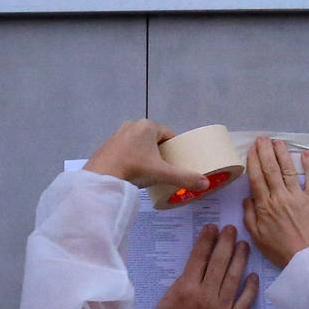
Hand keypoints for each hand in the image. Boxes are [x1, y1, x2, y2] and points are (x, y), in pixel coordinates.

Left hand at [83, 120, 208, 193]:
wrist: (102, 176)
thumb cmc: (135, 169)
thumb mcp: (162, 174)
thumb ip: (185, 178)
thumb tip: (205, 184)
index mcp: (148, 126)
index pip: (168, 134)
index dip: (173, 147)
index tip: (174, 160)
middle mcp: (133, 124)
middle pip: (153, 138)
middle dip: (158, 150)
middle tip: (162, 168)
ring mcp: (118, 132)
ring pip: (138, 142)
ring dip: (144, 153)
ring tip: (147, 170)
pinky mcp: (107, 143)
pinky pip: (125, 148)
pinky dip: (130, 156)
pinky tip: (131, 170)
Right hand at [151, 225, 258, 308]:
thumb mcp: (165, 302)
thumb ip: (181, 284)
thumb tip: (195, 268)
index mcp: (185, 288)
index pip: (199, 257)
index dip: (206, 240)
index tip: (212, 227)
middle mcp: (205, 295)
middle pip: (219, 262)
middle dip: (225, 242)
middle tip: (231, 229)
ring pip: (234, 278)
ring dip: (240, 259)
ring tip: (243, 244)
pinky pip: (245, 302)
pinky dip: (250, 288)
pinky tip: (253, 275)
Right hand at [242, 137, 308, 270]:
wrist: (307, 258)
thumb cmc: (280, 251)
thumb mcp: (257, 237)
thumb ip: (250, 216)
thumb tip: (247, 198)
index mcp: (264, 206)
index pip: (256, 178)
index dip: (253, 161)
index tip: (251, 149)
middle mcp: (280, 197)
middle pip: (270, 169)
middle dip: (265, 151)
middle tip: (262, 138)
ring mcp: (297, 196)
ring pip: (288, 169)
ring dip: (282, 153)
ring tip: (277, 141)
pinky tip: (305, 153)